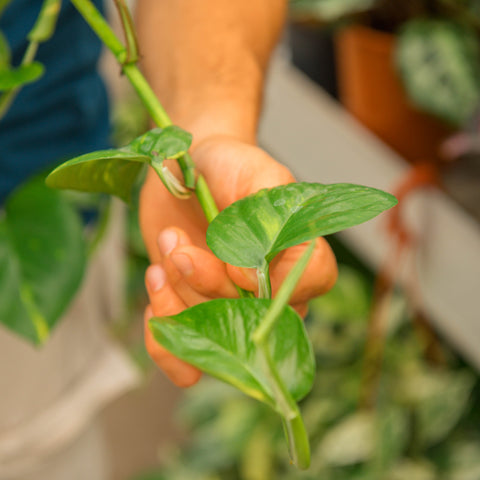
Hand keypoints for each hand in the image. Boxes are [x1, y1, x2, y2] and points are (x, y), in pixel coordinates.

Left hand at [140, 135, 337, 385]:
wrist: (184, 169)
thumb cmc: (226, 165)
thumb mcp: (253, 172)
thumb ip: (266, 215)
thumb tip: (251, 277)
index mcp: (294, 248)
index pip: (314, 280)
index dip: (276, 276)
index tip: (235, 251)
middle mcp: (268, 287)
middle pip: (255, 319)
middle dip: (206, 282)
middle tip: (178, 242)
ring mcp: (230, 306)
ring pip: (214, 340)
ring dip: (176, 297)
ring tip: (166, 246)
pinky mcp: (195, 314)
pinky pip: (185, 361)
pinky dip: (163, 339)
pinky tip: (155, 285)